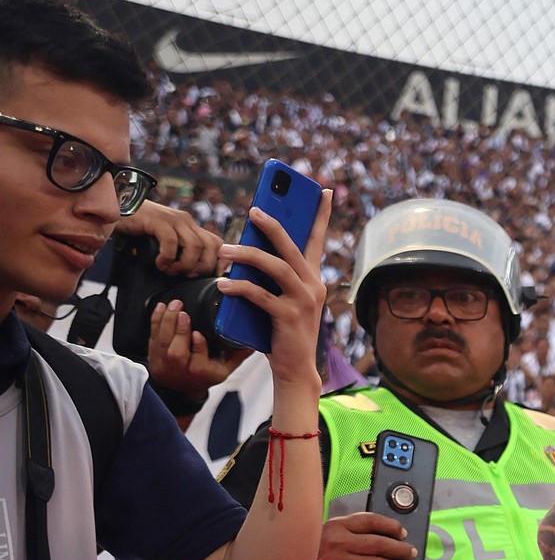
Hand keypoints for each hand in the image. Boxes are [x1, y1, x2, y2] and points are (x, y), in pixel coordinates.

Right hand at [114, 199, 224, 276]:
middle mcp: (186, 221)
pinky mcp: (158, 221)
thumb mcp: (165, 240)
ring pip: (195, 246)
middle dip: (203, 266)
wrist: (116, 208)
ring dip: (185, 264)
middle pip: (211, 246)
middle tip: (185, 275)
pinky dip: (167, 257)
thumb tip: (191, 273)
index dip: (220, 261)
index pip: (217, 243)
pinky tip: (159, 263)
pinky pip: (171, 242)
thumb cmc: (139, 228)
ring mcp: (173, 220)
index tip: (213, 276)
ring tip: (170, 270)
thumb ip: (179, 250)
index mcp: (191, 226)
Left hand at [147, 299, 250, 399]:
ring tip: (174, 305)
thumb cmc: (203, 376)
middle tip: (183, 312)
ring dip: (167, 321)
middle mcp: (182, 368)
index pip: (199, 361)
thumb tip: (253, 342)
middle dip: (179, 330)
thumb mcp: (224, 370)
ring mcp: (165, 361)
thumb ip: (237, 355)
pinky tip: (161, 307)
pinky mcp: (154, 352)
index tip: (199, 334)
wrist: (178, 388)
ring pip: (163, 340)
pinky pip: (153, 334)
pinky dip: (155, 319)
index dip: (198, 347)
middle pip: (177, 350)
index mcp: (201, 373)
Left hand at [216, 195, 331, 391]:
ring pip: (276, 268)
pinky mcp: (289, 318)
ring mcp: (303, 302)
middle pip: (294, 248)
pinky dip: (241, 287)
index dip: (322, 215)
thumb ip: (271, 276)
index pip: (318, 240)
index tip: (326, 191)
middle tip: (254, 211)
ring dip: (248, 255)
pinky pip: (261, 296)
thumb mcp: (282, 298)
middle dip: (274, 226)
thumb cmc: (283, 331)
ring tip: (225, 250)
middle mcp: (313, 286)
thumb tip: (245, 250)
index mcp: (313, 279)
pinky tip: (224, 284)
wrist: (295, 368)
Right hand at [310, 512, 416, 559]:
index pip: (371, 521)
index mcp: (337, 526)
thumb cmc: (315, 548)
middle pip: (379, 544)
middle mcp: (339, 543)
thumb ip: (354, 529)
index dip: (391, 526)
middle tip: (410, 552)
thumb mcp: (330, 530)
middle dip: (400, 549)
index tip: (402, 532)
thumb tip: (388, 534)